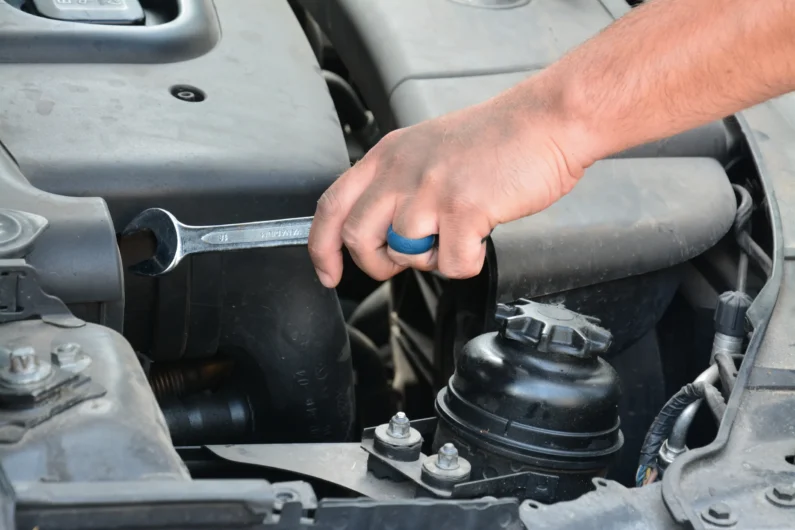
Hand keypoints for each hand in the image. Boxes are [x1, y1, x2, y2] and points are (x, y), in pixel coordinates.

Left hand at [308, 80, 589, 287]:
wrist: (547, 121)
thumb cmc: (499, 138)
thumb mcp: (430, 150)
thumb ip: (400, 185)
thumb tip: (385, 232)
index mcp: (389, 156)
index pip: (332, 204)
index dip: (322, 246)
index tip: (328, 272)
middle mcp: (402, 171)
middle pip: (358, 236)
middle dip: (376, 264)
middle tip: (402, 263)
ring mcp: (431, 190)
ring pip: (405, 254)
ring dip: (431, 259)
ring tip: (456, 235)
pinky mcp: (464, 209)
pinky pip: (451, 264)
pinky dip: (467, 262)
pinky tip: (480, 236)